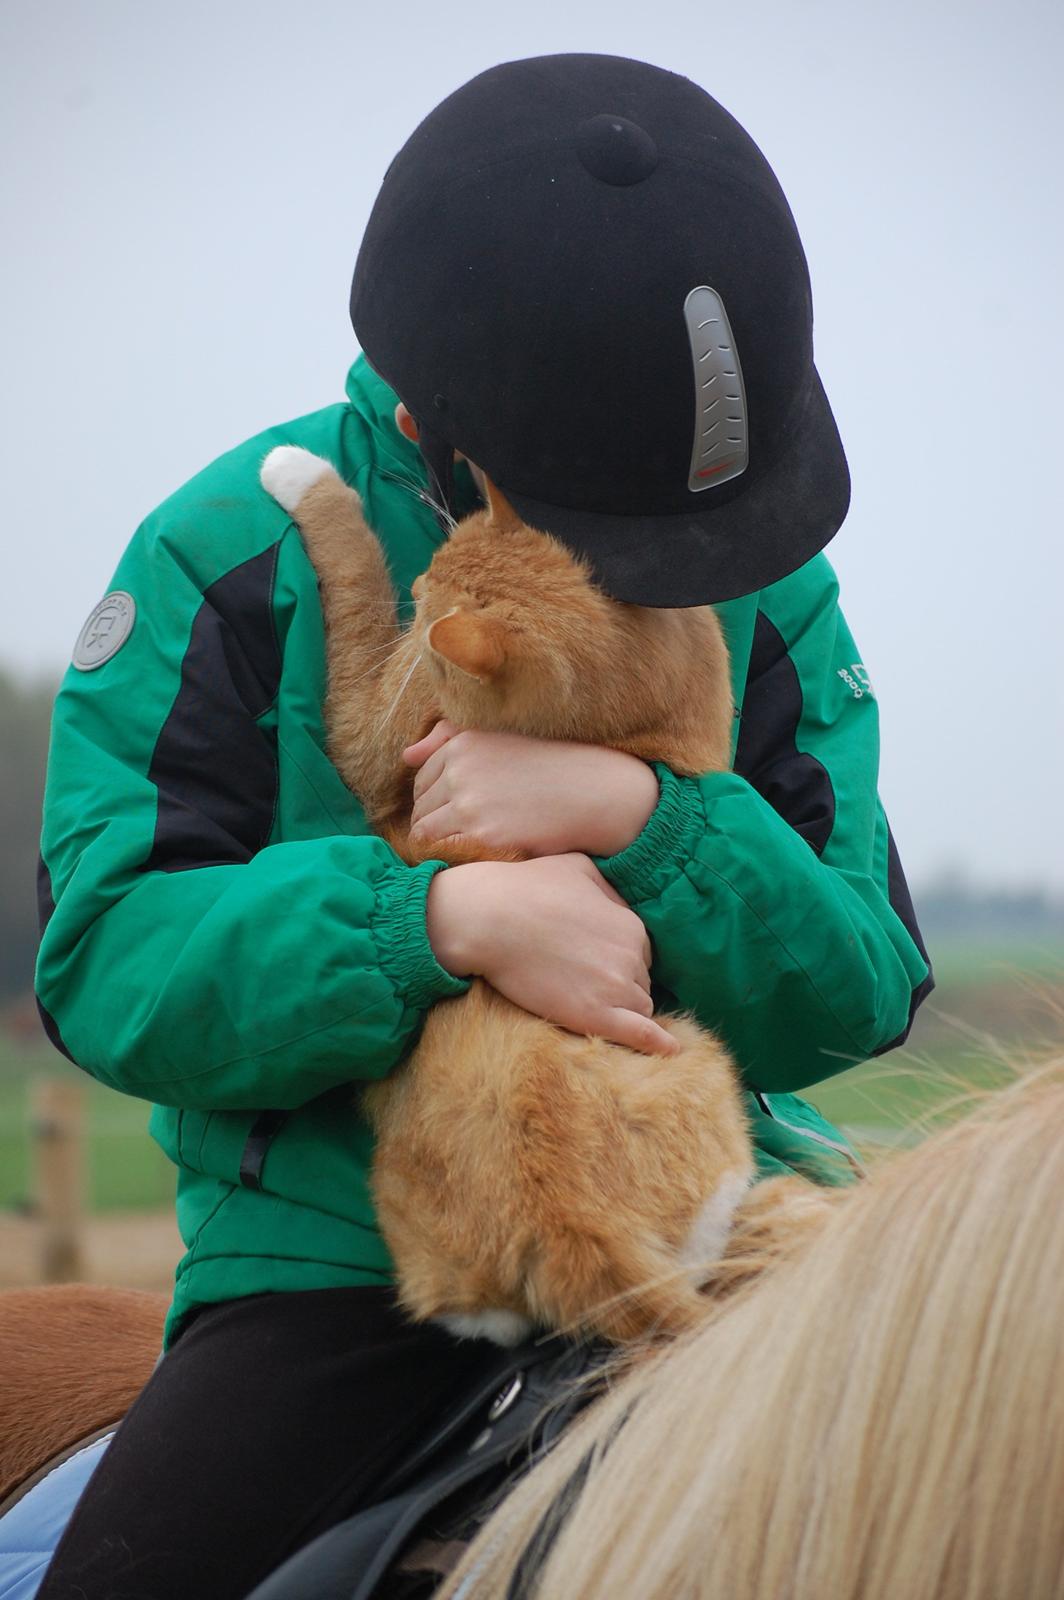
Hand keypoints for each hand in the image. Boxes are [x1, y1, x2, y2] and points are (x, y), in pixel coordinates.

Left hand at [404, 721, 658, 858]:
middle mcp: (460, 770)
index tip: (458, 809)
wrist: (594, 793)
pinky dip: (446, 855)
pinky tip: (468, 856)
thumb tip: (406, 756)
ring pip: (424, 830)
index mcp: (463, 742)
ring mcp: (469, 804)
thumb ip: (448, 737)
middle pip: (421, 805)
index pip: (423, 777)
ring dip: (437, 840)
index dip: (436, 797)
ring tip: (464, 845)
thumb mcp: (500, 736)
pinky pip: (442, 851)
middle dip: (433, 819)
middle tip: (462, 832)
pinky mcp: (484, 836)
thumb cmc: (551, 764)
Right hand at [425, 854, 678, 1056]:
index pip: (639, 953)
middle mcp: (632, 956)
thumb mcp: (579, 867)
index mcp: (631, 924)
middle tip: (579, 979)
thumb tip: (620, 903)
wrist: (489, 919)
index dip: (617, 959)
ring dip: (622, 1008)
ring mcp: (615, 988)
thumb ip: (609, 888)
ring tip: (587, 1003)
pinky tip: (671, 1051)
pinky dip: (657, 1043)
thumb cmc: (526, 887)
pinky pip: (640, 1034)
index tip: (591, 960)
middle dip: (618, 983)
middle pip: (640, 981)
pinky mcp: (594, 1015)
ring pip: (638, 1006)